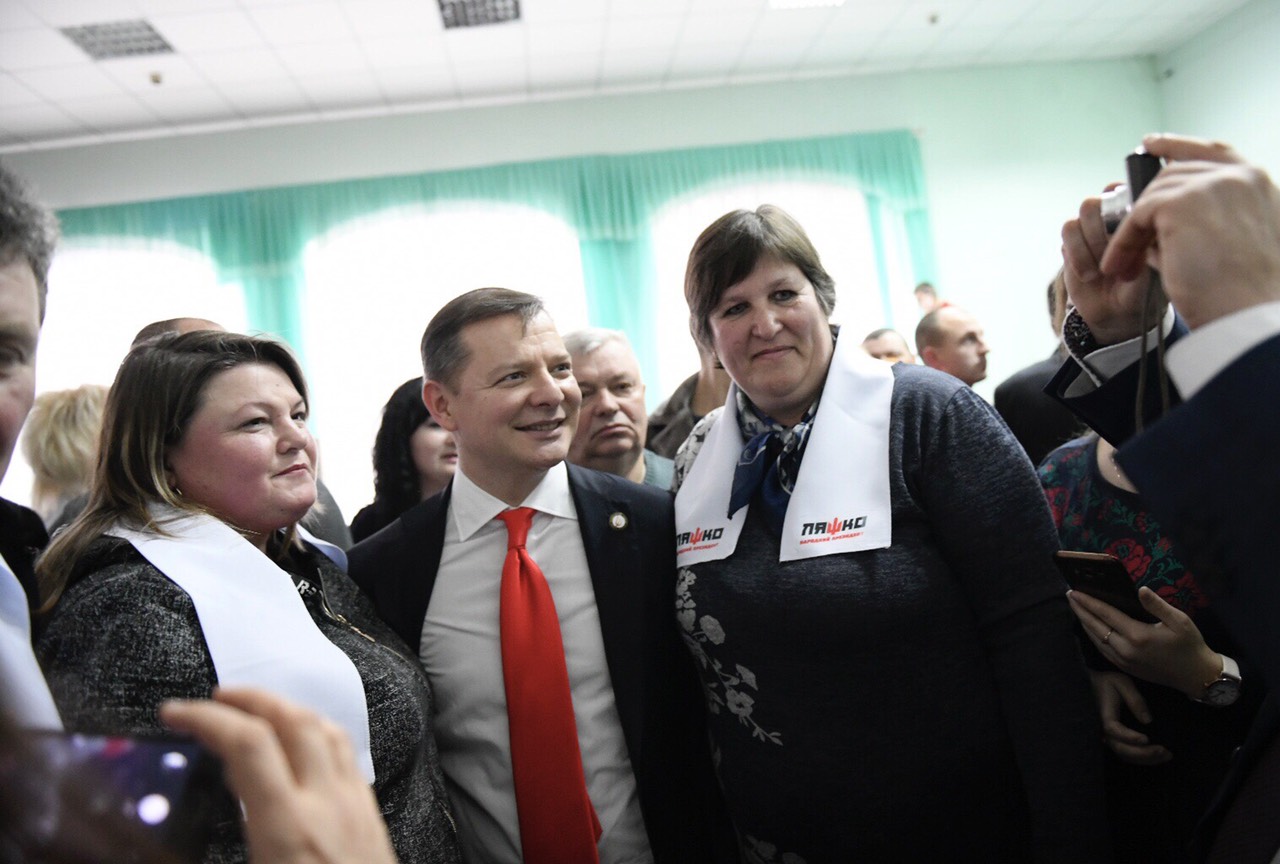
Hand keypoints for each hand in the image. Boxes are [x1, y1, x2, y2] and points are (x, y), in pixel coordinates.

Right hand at [160, 688, 397, 863]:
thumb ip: (224, 845)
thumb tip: (164, 848)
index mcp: (287, 831)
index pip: (248, 745)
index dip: (207, 718)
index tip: (176, 712)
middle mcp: (326, 807)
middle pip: (292, 721)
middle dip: (250, 698)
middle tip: (213, 700)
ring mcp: (355, 808)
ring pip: (327, 730)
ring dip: (287, 709)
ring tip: (254, 711)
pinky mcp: (372, 817)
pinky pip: (347, 756)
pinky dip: (317, 734)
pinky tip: (302, 746)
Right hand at [1061, 188, 1160, 344]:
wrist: (1118, 313)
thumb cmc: (1143, 289)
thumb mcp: (1151, 269)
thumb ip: (1142, 245)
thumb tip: (1128, 225)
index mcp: (1134, 215)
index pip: (1120, 191)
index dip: (1118, 209)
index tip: (1127, 231)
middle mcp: (1108, 218)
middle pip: (1093, 203)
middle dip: (1100, 233)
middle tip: (1112, 256)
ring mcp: (1087, 231)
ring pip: (1077, 220)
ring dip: (1088, 247)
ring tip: (1100, 272)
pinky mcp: (1070, 246)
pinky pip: (1066, 236)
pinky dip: (1077, 257)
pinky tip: (1089, 274)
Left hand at [1067, 586, 1220, 698]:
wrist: (1196, 676)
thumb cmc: (1190, 645)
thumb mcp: (1180, 621)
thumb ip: (1157, 605)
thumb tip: (1140, 589)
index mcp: (1138, 636)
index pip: (1106, 614)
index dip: (1089, 602)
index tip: (1075, 591)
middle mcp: (1126, 649)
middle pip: (1095, 627)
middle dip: (1080, 610)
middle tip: (1070, 595)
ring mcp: (1124, 661)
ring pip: (1096, 640)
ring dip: (1084, 623)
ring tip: (1077, 608)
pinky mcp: (1125, 669)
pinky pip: (1102, 651)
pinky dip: (1093, 637)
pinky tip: (1091, 628)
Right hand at [1088, 669, 1170, 765]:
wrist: (1092, 686)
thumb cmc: (1107, 682)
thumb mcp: (1121, 683)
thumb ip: (1135, 699)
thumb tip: (1148, 721)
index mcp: (1104, 715)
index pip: (1114, 730)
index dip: (1129, 737)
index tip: (1146, 739)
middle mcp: (1103, 731)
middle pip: (1120, 749)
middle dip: (1143, 753)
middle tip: (1165, 751)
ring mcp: (1108, 737)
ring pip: (1125, 755)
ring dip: (1146, 759)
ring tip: (1167, 755)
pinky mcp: (1114, 740)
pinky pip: (1127, 754)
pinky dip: (1142, 758)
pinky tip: (1157, 756)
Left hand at [1102, 134, 1279, 329]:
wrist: (1246, 313)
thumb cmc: (1241, 292)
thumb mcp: (1230, 242)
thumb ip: (1200, 222)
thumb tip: (1152, 222)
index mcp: (1257, 183)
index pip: (1213, 151)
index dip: (1178, 146)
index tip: (1150, 144)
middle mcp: (1240, 176)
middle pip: (1173, 175)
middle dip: (1143, 207)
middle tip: (1122, 240)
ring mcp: (1212, 184)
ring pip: (1151, 197)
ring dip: (1130, 233)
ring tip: (1121, 265)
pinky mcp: (1181, 202)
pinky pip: (1136, 216)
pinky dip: (1122, 243)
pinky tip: (1117, 267)